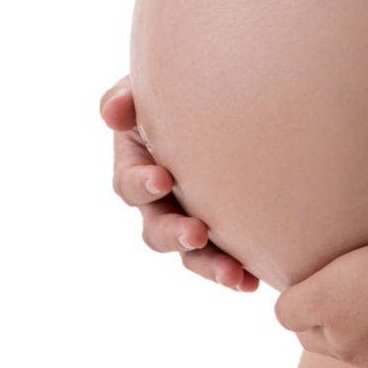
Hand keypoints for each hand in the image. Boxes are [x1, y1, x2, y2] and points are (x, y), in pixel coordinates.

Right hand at [101, 75, 258, 291]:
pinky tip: (253, 282)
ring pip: (191, 254)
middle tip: (196, 234)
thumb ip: (127, 97)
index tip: (162, 179)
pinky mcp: (225, 232)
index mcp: (138, 165)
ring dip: (209, 265)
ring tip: (233, 275)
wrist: (231, 93)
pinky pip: (227, 259)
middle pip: (156, 229)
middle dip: (174, 234)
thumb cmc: (185, 86)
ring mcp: (192, 217)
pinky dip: (238, 272)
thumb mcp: (151, 86)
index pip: (129, 184)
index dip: (141, 185)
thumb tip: (113, 112)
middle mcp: (161, 200)